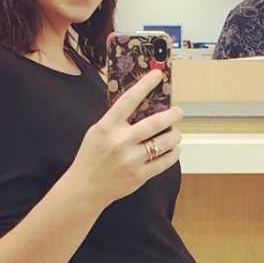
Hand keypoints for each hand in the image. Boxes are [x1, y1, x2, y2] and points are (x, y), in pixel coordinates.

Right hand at [69, 70, 183, 209]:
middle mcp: (120, 142)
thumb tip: (142, 103)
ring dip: (174, 136)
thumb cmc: (91, 156)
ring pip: (164, 143)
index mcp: (106, 127)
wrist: (85, 188)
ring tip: (175, 133)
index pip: (128, 100)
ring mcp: (131, 160)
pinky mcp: (139, 176)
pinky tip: (173, 149)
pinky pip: (164, 162)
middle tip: (178, 112)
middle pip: (155, 123)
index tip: (158, 74)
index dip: (145, 85)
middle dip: (172, 115)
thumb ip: (116, 120)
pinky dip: (173, 154)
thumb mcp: (97, 132)